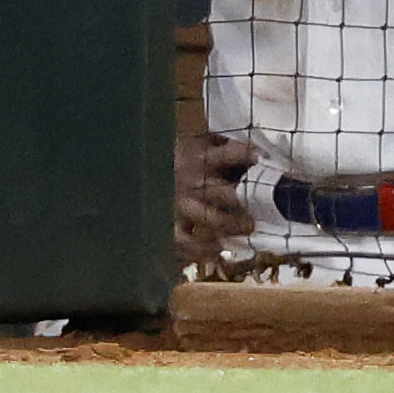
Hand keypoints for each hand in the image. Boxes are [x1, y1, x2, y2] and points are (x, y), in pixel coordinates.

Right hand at [173, 131, 255, 266]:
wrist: (128, 169)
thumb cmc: (165, 155)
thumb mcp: (189, 142)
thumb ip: (214, 144)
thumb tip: (249, 145)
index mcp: (200, 157)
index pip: (233, 153)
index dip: (249, 156)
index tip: (262, 159)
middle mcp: (193, 182)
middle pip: (229, 193)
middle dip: (248, 201)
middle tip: (265, 206)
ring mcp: (181, 206)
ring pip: (216, 220)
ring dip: (235, 226)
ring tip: (249, 228)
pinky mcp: (169, 226)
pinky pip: (190, 244)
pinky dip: (205, 250)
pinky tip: (218, 251)